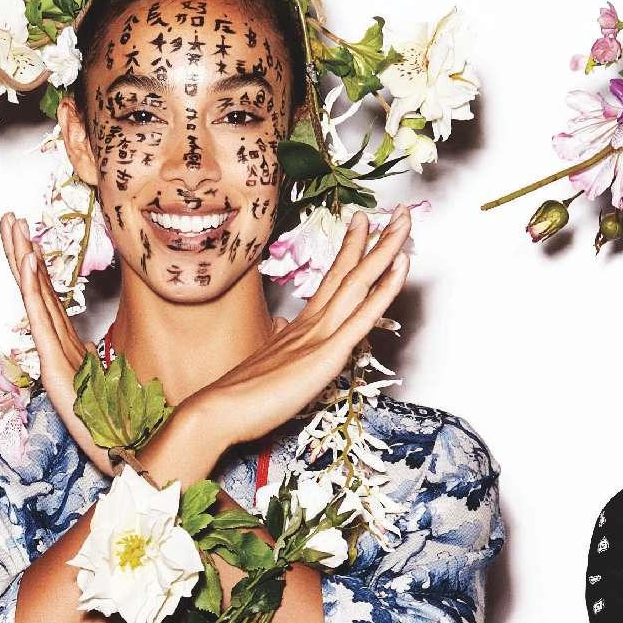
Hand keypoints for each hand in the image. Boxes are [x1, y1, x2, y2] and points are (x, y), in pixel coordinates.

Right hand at [2, 214, 111, 475]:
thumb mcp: (105, 380)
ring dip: (23, 259)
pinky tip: (29, 264)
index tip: (25, 232)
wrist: (115, 451)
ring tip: (13, 228)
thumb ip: (94, 362)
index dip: (34, 264)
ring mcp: (51, 353)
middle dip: (20, 251)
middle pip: (34, 289)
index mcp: (65, 344)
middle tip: (8, 218)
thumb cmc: (111, 420)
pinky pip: (42, 320)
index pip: (45, 295)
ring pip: (34, 297)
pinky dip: (34, 289)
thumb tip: (93, 351)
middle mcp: (54, 345)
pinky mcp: (54, 364)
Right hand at [151, 209, 413, 482]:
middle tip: (397, 211)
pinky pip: (364, 314)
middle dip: (375, 238)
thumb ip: (281, 347)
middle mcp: (312, 322)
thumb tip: (284, 333)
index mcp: (300, 326)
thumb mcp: (267, 366)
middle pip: (349, 271)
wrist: (219, 411)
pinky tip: (401, 263)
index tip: (360, 224)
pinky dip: (386, 287)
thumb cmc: (239, 398)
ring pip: (359, 281)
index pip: (332, 280)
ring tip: (403, 219)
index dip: (349, 251)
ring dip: (385, 248)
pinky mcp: (327, 353)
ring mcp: (320, 334)